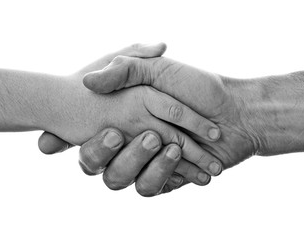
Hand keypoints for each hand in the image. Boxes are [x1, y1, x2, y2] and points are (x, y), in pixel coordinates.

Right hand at [37, 57, 222, 196]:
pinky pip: (150, 186)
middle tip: (126, 134)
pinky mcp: (163, 178)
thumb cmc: (198, 85)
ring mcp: (144, 162)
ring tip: (167, 144)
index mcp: (119, 117)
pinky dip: (165, 173)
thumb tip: (88, 81)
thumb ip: (125, 69)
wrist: (236, 111)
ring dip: (140, 162)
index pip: (83, 131)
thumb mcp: (159, 69)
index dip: (67, 139)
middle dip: (107, 152)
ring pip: (120, 178)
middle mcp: (126, 141)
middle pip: (96, 161)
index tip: (88, 132)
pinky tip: (180, 160)